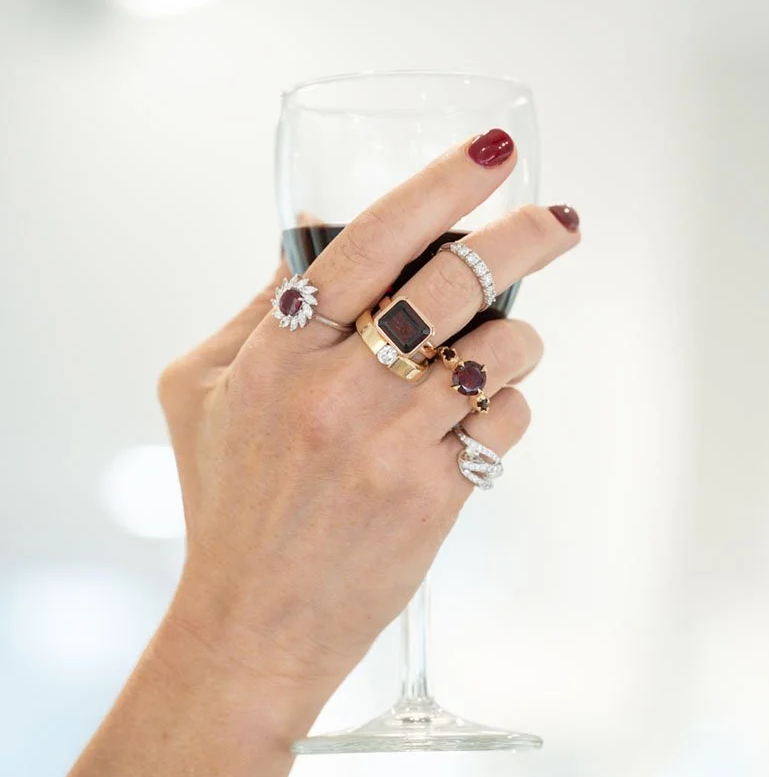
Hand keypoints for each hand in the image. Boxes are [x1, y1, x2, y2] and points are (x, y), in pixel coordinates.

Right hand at [160, 133, 579, 698]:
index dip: (441, 184)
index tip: (492, 154)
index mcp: (280, 353)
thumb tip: (319, 238)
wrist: (253, 622)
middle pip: (457, 281)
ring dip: (520, 337)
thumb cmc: (226, 499)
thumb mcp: (200, 390)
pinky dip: (505, 405)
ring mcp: (391, 445)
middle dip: (526, 237)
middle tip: (559, 223)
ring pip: (500, 349)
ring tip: (505, 343)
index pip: (372, 240)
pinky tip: (475, 418)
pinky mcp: (435, 496)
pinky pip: (506, 418)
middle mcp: (339, 391)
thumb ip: (259, 310)